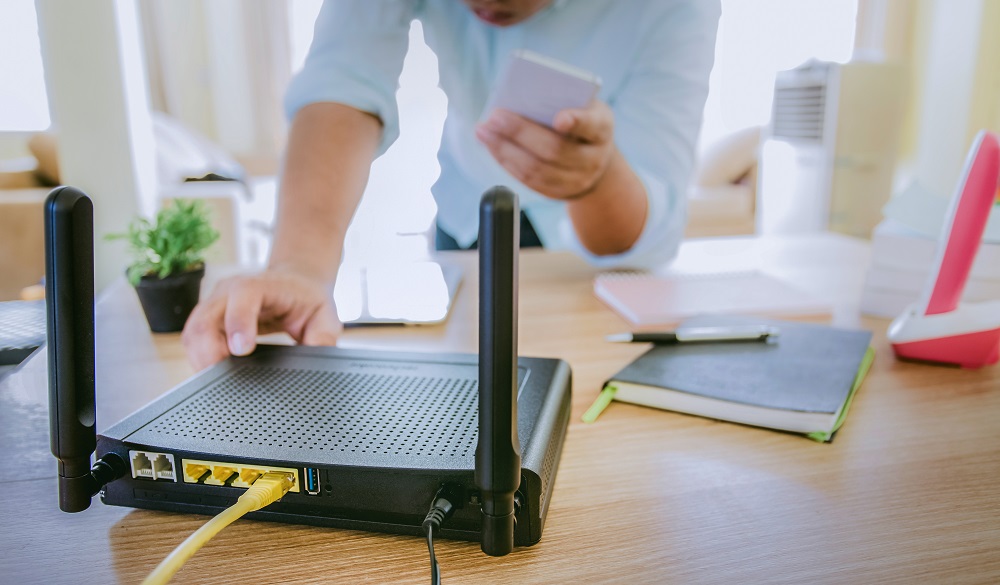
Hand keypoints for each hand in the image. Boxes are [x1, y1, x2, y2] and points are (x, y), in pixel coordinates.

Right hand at [181, 270, 341, 370]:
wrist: (294, 283)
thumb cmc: (306, 298)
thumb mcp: (325, 315)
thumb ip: (324, 337)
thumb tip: (319, 359)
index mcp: (261, 285)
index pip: (242, 296)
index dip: (238, 323)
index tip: (241, 350)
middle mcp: (230, 290)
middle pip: (206, 318)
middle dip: (210, 352)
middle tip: (224, 379)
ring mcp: (215, 303)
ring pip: (193, 332)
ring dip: (202, 358)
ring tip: (221, 379)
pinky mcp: (207, 317)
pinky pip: (193, 339)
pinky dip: (199, 358)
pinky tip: (215, 371)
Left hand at [475, 100, 615, 199]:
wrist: (595, 160)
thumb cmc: (582, 123)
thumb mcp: (583, 107)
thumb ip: (563, 101)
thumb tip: (520, 99)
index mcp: (601, 129)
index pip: (591, 125)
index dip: (576, 122)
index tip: (560, 119)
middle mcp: (593, 159)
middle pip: (554, 150)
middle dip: (521, 132)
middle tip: (495, 116)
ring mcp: (576, 181)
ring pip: (536, 169)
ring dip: (505, 149)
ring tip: (484, 130)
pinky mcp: (558, 194)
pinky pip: (528, 180)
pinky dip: (506, 161)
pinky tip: (491, 145)